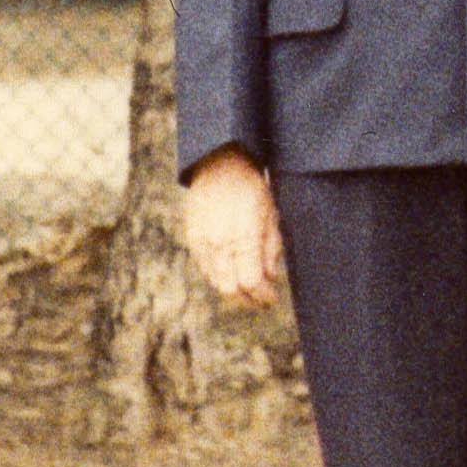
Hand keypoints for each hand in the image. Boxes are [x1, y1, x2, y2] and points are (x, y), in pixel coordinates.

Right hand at [183, 154, 284, 308]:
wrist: (219, 167)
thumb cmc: (252, 189)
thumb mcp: (271, 215)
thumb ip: (271, 248)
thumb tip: (269, 278)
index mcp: (243, 237)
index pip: (251, 281)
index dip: (264, 295)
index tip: (272, 298)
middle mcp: (219, 244)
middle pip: (231, 290)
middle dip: (248, 300)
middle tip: (261, 300)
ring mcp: (203, 243)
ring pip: (216, 282)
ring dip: (234, 290)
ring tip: (249, 288)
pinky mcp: (193, 240)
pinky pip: (206, 270)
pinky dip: (220, 277)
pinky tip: (233, 273)